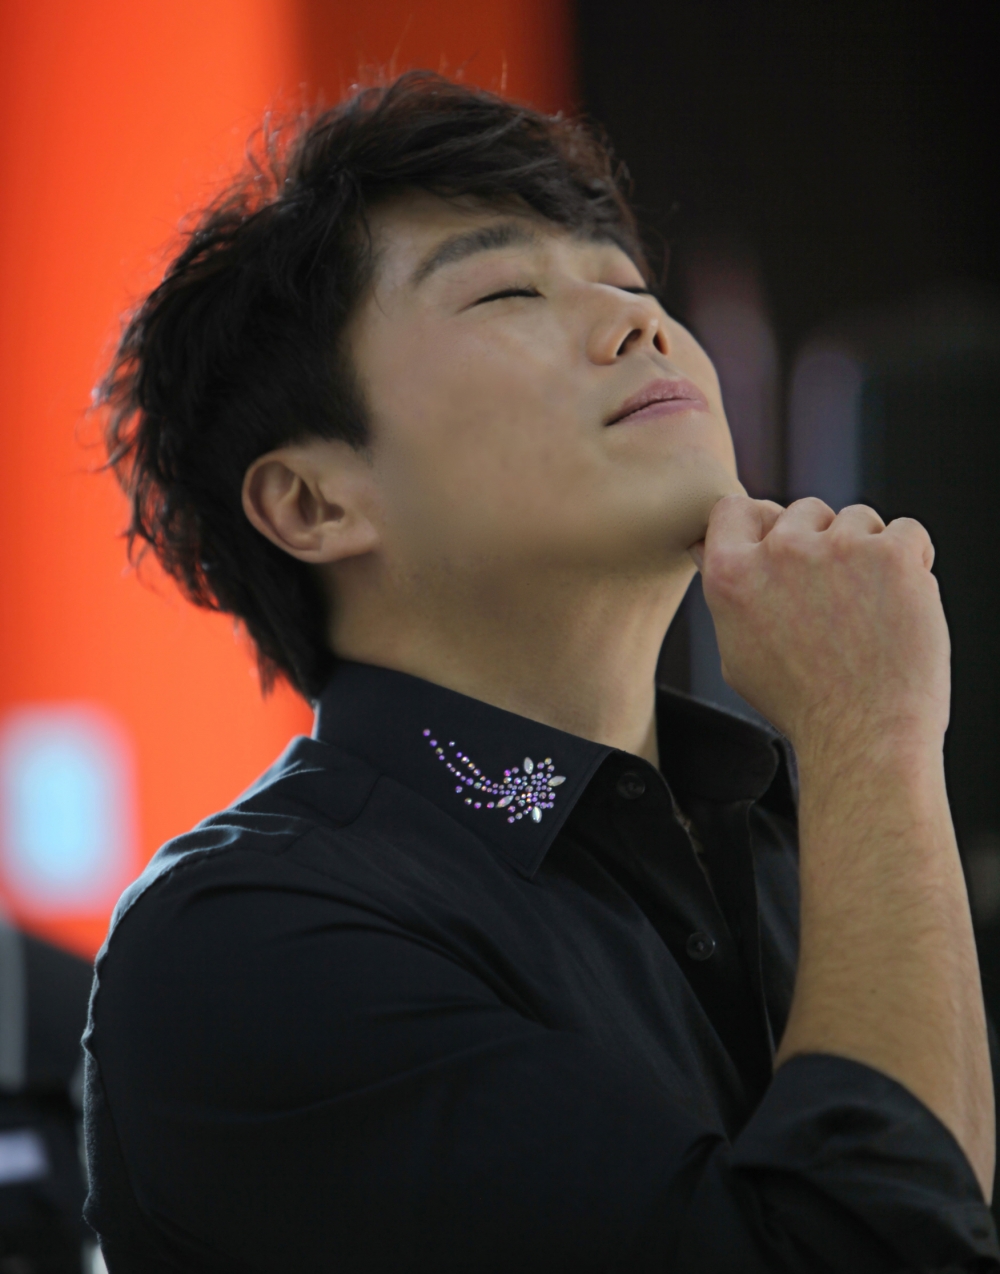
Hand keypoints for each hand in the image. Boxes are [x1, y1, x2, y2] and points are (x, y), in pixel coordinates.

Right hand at [691, 495, 948, 758]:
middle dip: (822, 543)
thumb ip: (726, 593)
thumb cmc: (800, 704)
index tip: (784, 550)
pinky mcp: (893, 554)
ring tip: (871, 608)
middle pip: (804, 511)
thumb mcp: (736, 651)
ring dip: (868, 552)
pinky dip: (913, 560)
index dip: (762, 524)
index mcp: (732, 573)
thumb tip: (706, 548)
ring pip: (858, 518)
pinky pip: (908, 531)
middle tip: (836, 600)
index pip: (734, 508)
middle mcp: (780, 551)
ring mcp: (839, 548)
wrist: (863, 736)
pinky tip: (903, 601)